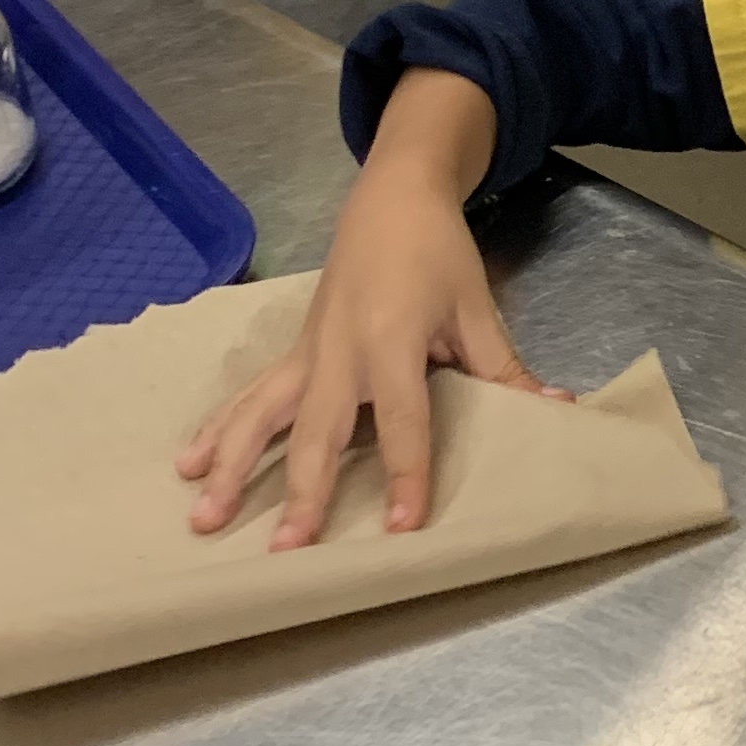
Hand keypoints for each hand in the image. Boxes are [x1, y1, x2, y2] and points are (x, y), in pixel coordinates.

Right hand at [175, 101, 561, 544]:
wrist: (392, 197)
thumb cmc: (438, 253)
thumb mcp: (477, 308)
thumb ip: (505, 368)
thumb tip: (555, 409)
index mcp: (390, 340)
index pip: (402, 421)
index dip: (404, 473)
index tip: (400, 526)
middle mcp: (339, 351)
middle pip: (318, 431)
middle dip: (303, 491)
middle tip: (289, 548)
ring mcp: (307, 353)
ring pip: (261, 415)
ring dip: (232, 465)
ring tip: (204, 517)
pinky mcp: (293, 352)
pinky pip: (249, 396)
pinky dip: (217, 429)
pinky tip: (190, 464)